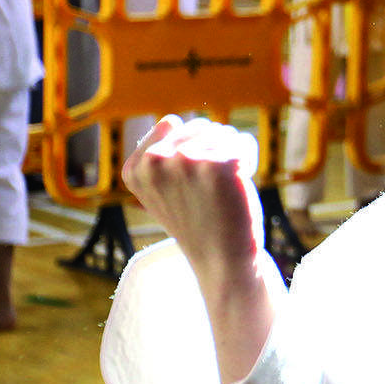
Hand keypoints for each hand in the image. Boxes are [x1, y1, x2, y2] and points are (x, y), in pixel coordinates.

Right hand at [122, 115, 263, 282]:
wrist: (222, 262)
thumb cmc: (199, 223)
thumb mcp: (162, 191)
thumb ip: (159, 157)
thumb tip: (170, 120)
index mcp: (135, 168)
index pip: (172, 125)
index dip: (190, 152)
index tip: (188, 186)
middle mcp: (155, 161)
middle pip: (201, 126)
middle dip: (213, 153)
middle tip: (209, 192)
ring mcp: (186, 161)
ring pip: (224, 133)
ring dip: (232, 158)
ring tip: (223, 191)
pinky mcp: (220, 164)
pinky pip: (244, 142)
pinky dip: (249, 162)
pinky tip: (238, 188)